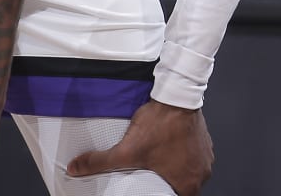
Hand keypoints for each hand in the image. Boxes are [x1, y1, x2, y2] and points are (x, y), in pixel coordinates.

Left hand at [67, 100, 211, 195]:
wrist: (179, 96)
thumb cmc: (162, 124)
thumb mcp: (126, 149)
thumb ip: (99, 162)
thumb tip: (75, 169)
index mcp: (187, 182)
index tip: (152, 193)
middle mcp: (201, 172)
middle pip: (183, 189)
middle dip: (167, 187)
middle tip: (152, 182)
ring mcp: (205, 157)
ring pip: (190, 173)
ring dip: (176, 172)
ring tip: (158, 168)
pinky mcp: (205, 143)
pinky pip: (194, 158)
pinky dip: (183, 159)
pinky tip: (169, 152)